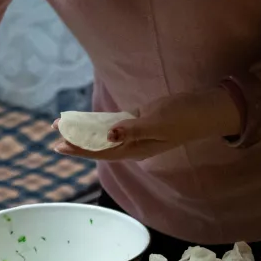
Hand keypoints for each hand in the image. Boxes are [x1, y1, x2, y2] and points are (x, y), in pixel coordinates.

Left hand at [53, 87, 240, 161]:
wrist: (207, 109)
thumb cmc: (185, 116)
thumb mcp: (158, 122)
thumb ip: (133, 129)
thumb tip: (108, 135)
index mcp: (136, 150)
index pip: (101, 151)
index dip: (79, 149)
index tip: (59, 145)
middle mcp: (133, 145)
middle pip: (98, 145)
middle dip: (76, 140)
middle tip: (54, 132)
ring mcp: (136, 134)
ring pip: (104, 134)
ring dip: (85, 130)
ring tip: (64, 125)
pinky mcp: (140, 121)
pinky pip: (114, 124)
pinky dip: (99, 122)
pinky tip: (86, 120)